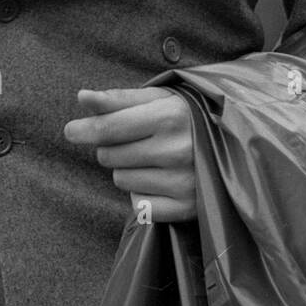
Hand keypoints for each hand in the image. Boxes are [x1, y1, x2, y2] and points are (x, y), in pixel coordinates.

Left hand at [64, 87, 195, 223]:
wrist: (234, 143)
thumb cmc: (187, 115)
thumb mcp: (159, 98)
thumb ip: (119, 98)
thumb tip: (82, 97)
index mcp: (170, 116)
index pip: (111, 128)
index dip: (85, 129)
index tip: (70, 130)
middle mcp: (177, 150)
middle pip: (110, 156)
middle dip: (113, 147)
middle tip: (136, 139)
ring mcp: (183, 182)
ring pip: (121, 180)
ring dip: (128, 170)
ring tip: (153, 158)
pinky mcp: (186, 208)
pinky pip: (138, 205)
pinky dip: (142, 193)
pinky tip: (161, 180)